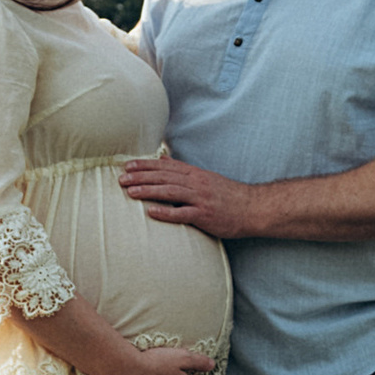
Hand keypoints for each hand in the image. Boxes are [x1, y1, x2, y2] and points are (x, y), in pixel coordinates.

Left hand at [118, 155, 260, 236]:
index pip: (165, 166)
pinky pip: (183, 213)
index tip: (128, 165)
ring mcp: (200, 198)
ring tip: (130, 191)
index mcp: (195, 174)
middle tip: (121, 178)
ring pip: (170, 192)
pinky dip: (166, 212)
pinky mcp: (205, 215)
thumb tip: (163, 159)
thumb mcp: (206, 178)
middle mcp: (196, 183)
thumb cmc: (228, 195)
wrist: (253, 208)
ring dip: (148, 191)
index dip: (145, 165)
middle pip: (164, 177)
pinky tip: (151, 212)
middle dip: (141, 177)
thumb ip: (184, 170)